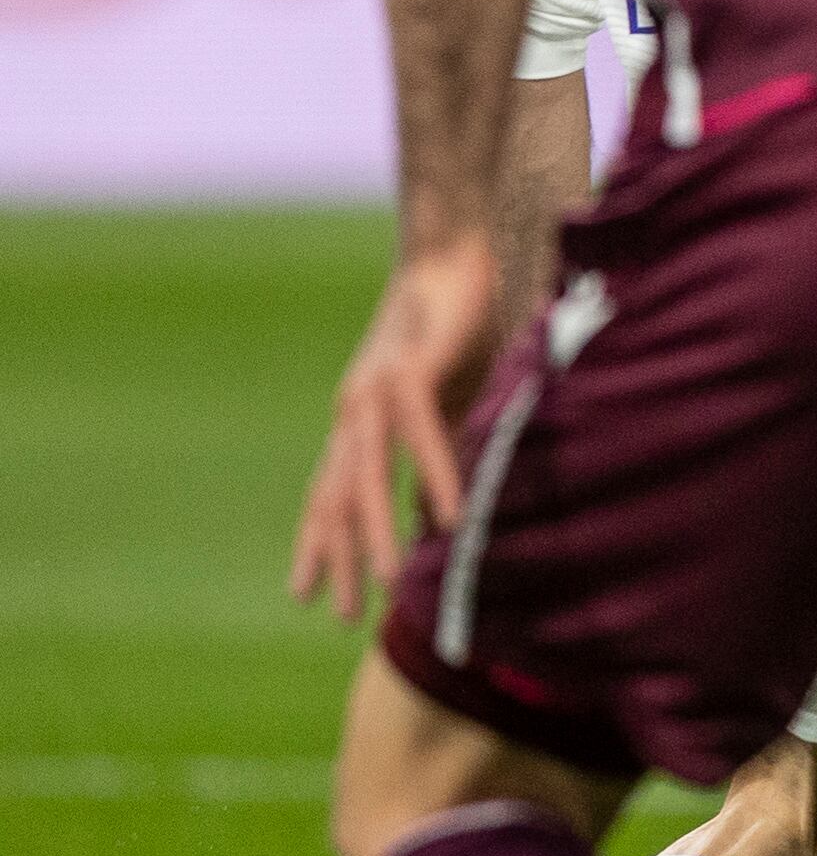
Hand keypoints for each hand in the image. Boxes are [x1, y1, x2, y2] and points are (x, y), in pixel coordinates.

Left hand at [290, 233, 500, 619]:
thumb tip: (451, 501)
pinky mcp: (410, 369)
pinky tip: (450, 519)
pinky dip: (435, 479)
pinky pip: (420, 436)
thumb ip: (447, 442)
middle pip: (335, 496)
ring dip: (375, 532)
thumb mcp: (451, 393)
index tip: (313, 594)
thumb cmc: (463, 315)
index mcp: (362, 415)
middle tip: (342, 615)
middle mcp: (356, 407)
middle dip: (338, 556)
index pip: (330, 490)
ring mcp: (375, 389)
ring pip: (366, 474)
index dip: (320, 542)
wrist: (458, 240)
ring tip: (390, 581)